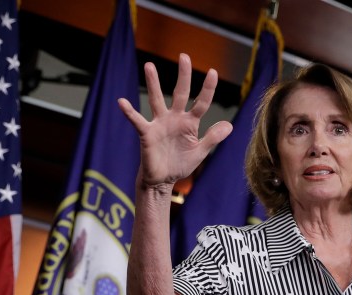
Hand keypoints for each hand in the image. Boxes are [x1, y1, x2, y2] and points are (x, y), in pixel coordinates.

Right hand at [118, 53, 232, 187]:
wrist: (163, 180)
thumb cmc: (180, 164)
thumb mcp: (200, 152)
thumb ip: (212, 138)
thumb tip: (229, 125)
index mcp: (190, 123)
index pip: (201, 103)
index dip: (207, 89)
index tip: (213, 71)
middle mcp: (174, 118)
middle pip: (180, 93)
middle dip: (183, 76)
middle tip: (184, 56)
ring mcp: (159, 124)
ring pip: (156, 100)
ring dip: (153, 83)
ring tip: (149, 66)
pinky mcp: (147, 134)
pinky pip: (137, 121)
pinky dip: (130, 112)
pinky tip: (122, 102)